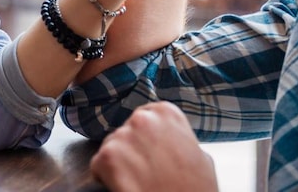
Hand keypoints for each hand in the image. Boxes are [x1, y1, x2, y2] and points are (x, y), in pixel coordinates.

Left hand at [90, 102, 217, 191]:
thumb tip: (171, 138)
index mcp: (166, 113)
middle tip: (145, 171)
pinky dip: (105, 177)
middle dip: (130, 149)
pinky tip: (124, 185)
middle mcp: (142, 118)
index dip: (146, 139)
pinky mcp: (107, 156)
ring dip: (119, 163)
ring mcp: (123, 135)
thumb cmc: (195, 189)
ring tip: (137, 180)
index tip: (154, 154)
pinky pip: (98, 166)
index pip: (144, 118)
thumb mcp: (199, 155)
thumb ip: (179, 137)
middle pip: (125, 131)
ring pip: (111, 147)